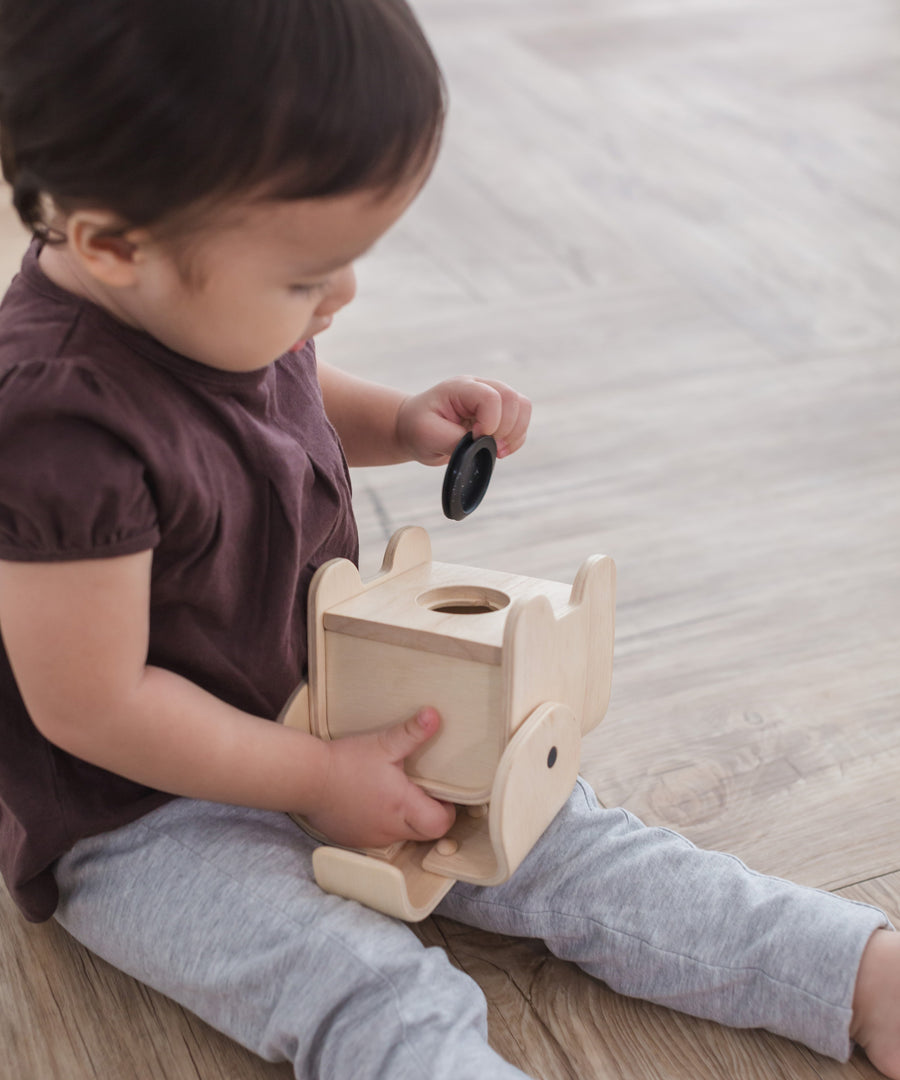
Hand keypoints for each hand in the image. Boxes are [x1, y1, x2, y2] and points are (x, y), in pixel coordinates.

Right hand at [303, 707, 456, 848]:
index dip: (447, 810)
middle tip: (423, 792)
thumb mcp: (383, 744)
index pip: (441, 824)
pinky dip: (382, 822)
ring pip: (401, 835)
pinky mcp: (353, 839)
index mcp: (402, 806)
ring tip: (396, 793)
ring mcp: (371, 838)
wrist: (305, 779)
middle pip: (425, 834)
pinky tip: (372, 801)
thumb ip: (412, 732)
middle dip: (429, 815)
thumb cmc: (346, 762)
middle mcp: (389, 829)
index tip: (442, 793)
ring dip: (405, 819)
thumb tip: (434, 715)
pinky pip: (378, 836)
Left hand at [395, 376, 531, 464]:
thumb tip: (482, 446)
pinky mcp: (498, 414)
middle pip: (513, 398)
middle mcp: (479, 387)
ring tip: (497, 450)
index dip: (490, 422)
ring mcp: (492, 399)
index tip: (474, 438)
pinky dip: (516, 439)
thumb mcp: (428, 435)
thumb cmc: (417, 429)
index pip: (490, 397)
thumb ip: (455, 440)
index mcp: (460, 388)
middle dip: (506, 428)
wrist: (414, 430)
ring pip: (523, 407)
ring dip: (515, 433)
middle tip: (489, 446)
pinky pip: (521, 422)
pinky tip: (499, 450)